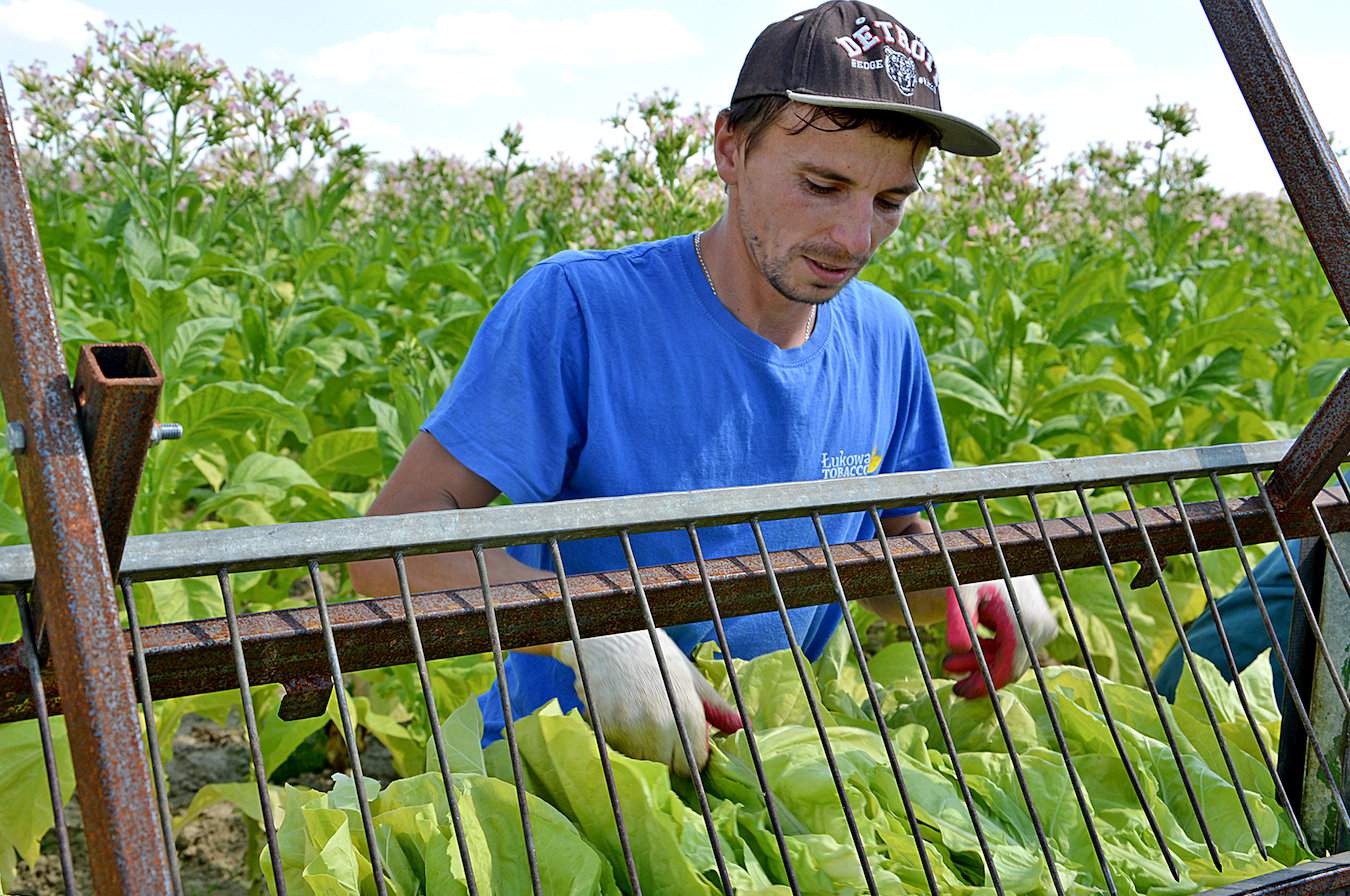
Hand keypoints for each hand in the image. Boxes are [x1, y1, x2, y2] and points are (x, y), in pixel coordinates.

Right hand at [551, 629, 742, 775]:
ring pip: (640, 760)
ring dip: (639, 745)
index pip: (695, 763)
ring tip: (634, 709)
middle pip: (667, 765)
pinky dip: (616, 736)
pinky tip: (616, 709)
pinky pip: (615, 749)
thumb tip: (741, 729)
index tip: (681, 738)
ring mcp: (629, 729)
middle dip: (664, 751)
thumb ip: (716, 707)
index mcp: (688, 714)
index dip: (689, 753)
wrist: (607, 634)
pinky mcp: (604, 729)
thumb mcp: (690, 676)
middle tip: (653, 717)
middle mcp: (660, 727)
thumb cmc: (653, 652)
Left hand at [942, 575, 1057, 697]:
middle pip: (1009, 667)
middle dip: (977, 672)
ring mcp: (1045, 628)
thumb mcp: (960, 592)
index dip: (981, 685)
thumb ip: (958, 618)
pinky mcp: (1043, 627)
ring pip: (1012, 658)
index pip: (1005, 670)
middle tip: (947, 668)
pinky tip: (972, 643)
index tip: (958, 692)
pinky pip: (1016, 649)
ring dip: (982, 661)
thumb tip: (957, 648)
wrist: (993, 555)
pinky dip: (993, 650)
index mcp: (1024, 622)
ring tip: (952, 658)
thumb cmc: (974, 572)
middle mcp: (1041, 627)